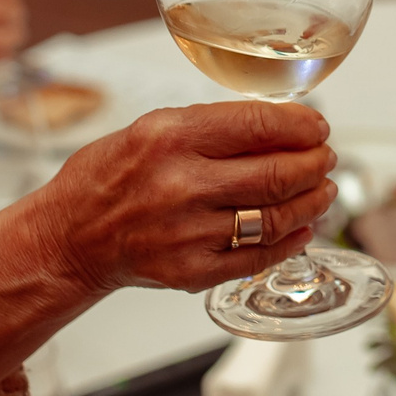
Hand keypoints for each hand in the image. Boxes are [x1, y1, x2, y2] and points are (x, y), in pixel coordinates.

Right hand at [0, 101, 337, 380]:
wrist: (69, 237)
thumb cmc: (108, 179)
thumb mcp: (151, 130)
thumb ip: (213, 127)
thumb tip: (281, 125)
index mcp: (169, 138)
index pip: (258, 124)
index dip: (301, 126)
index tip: (317, 128)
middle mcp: (180, 184)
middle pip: (277, 173)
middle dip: (315, 165)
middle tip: (326, 160)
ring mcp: (188, 232)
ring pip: (275, 217)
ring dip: (311, 203)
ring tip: (322, 192)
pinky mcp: (193, 271)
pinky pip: (258, 257)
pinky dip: (290, 242)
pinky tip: (302, 229)